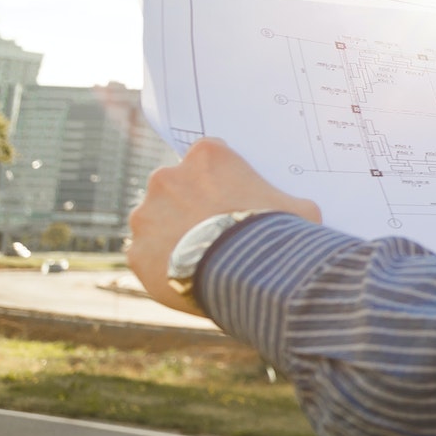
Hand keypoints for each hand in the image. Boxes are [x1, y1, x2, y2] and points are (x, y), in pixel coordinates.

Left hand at [127, 138, 321, 314]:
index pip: (209, 158)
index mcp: (207, 156)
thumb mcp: (299, 208)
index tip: (233, 199)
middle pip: (177, 187)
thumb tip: (293, 213)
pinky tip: (190, 278)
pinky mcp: (136, 251)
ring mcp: (147, 214)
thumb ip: (283, 201)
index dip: (222, 179)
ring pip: (157, 222)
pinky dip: (164, 266)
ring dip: (174, 236)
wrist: (248, 274)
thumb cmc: (277, 232)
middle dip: (192, 206)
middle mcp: (168, 177)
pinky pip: (148, 256)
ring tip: (205, 260)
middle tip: (219, 231)